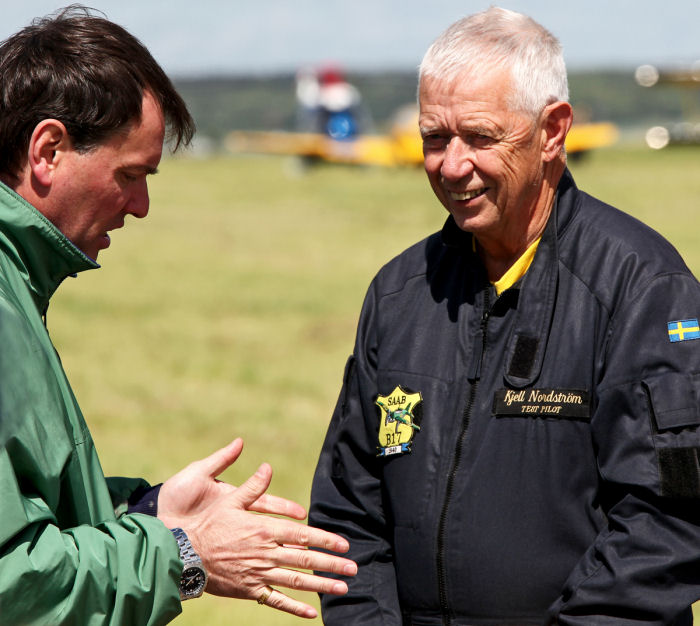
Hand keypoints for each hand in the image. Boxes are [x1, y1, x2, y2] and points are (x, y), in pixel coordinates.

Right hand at [157, 439, 356, 618]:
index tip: (344, 545)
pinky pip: (276, 601)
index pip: (302, 536)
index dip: (325, 540)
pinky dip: (295, 607)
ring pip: (296, 582)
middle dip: (331, 565)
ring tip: (342, 589)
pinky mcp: (250, 590)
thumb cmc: (208, 525)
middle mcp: (265, 553)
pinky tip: (312, 612)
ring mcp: (259, 574)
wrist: (184, 555)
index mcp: (264, 530)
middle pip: (305, 561)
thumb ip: (253, 486)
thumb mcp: (230, 501)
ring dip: (321, 586)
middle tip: (353, 569)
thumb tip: (268, 466)